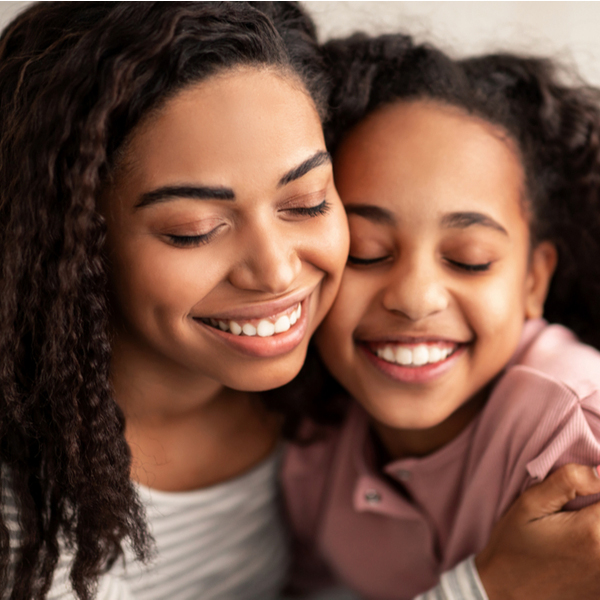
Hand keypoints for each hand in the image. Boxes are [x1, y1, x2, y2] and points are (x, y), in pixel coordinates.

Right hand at [475, 464, 599, 599]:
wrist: (506, 593)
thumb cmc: (514, 544)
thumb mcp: (529, 504)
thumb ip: (568, 481)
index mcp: (591, 531)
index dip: (599, 487)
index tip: (584, 490)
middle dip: (596, 505)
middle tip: (572, 508)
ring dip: (596, 524)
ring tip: (572, 527)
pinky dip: (594, 544)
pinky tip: (574, 546)